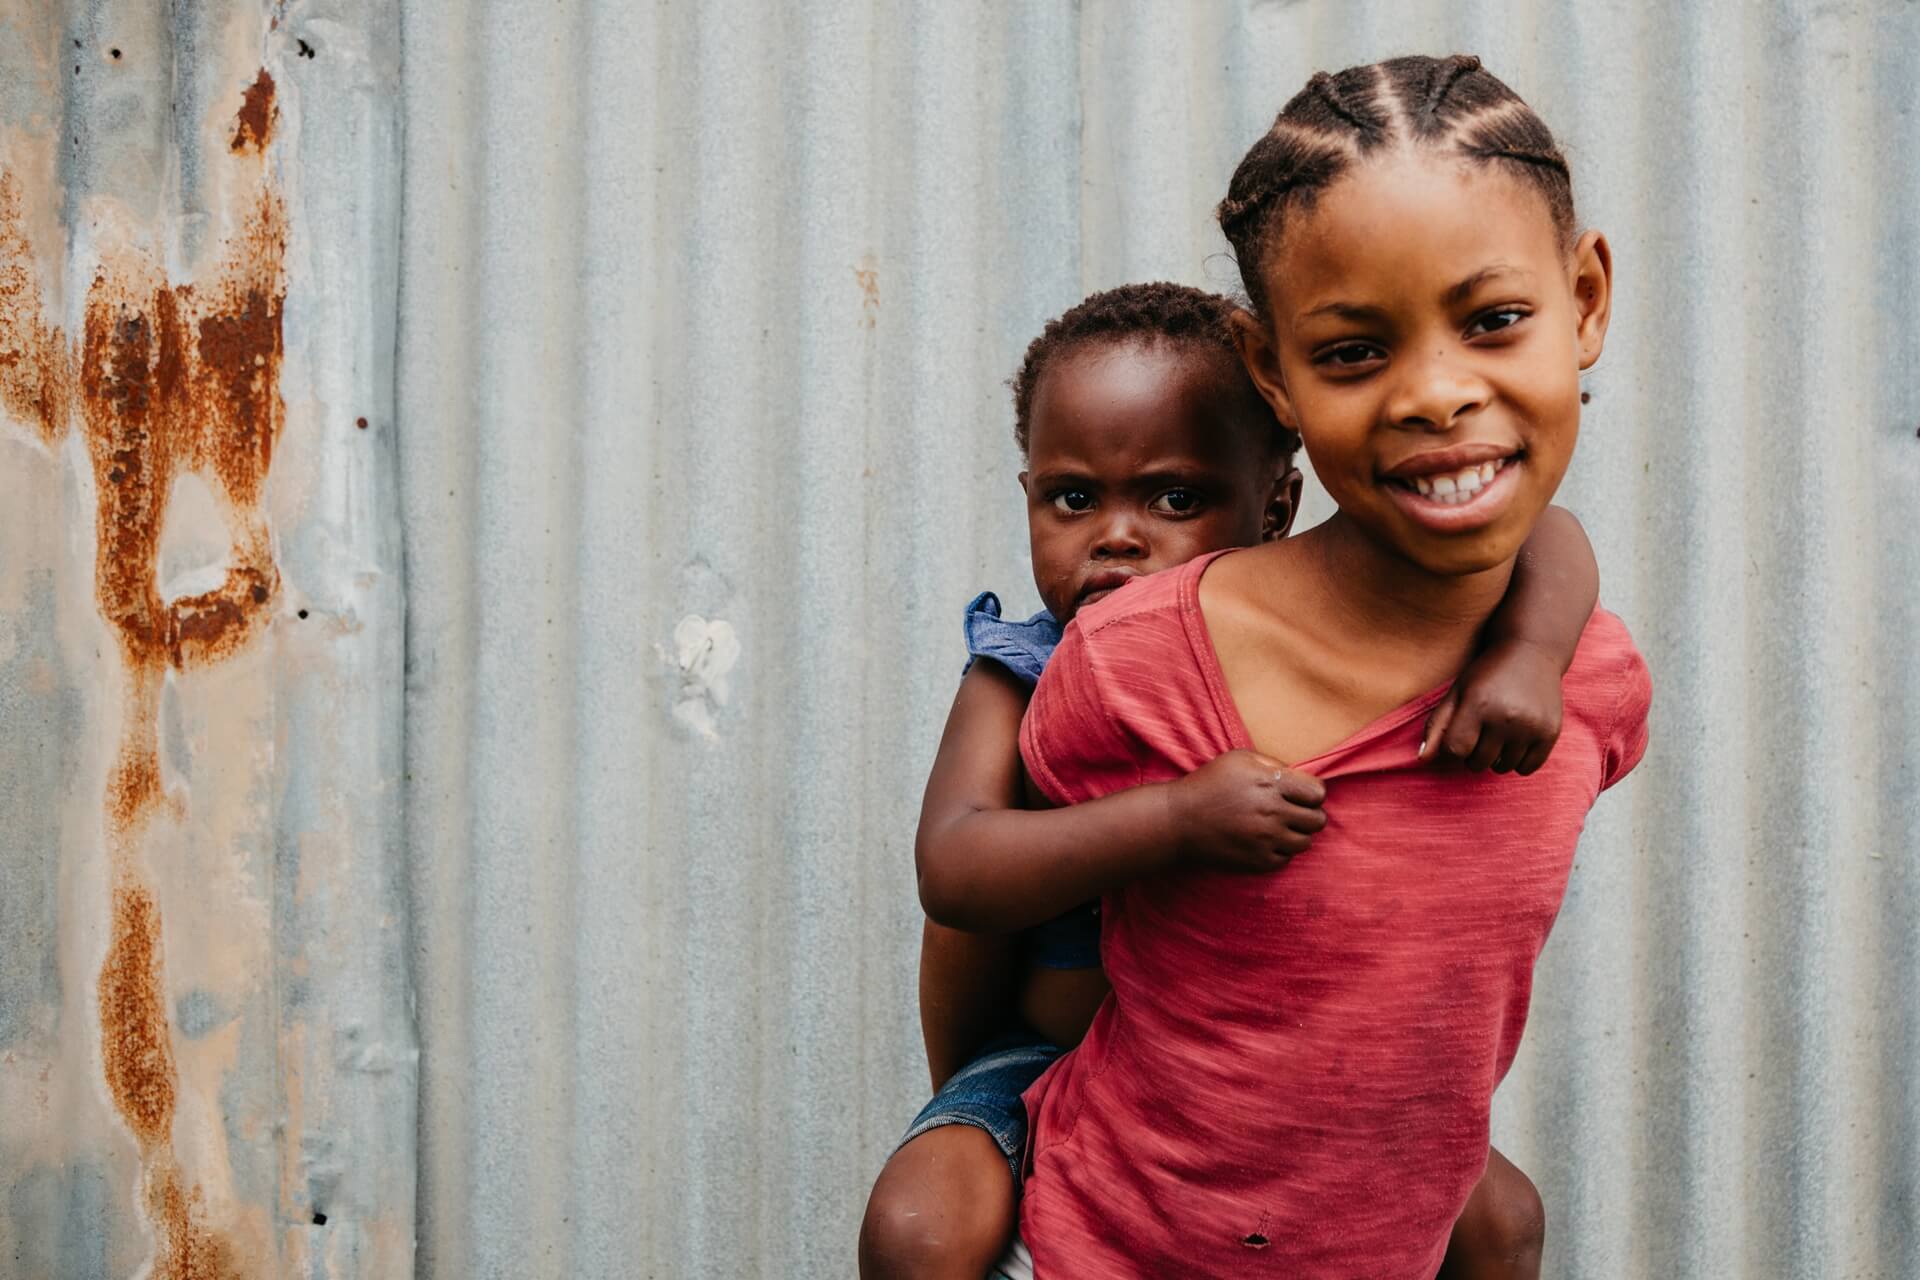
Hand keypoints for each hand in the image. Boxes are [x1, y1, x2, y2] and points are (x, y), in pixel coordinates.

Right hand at [1166, 749, 1326, 872]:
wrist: (1179, 821)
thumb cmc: (1209, 784)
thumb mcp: (1239, 759)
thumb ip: (1273, 764)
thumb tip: (1299, 777)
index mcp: (1270, 784)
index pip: (1318, 793)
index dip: (1312, 792)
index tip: (1299, 793)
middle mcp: (1272, 813)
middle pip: (1317, 820)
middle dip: (1308, 813)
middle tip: (1291, 811)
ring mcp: (1266, 839)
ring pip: (1306, 842)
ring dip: (1296, 833)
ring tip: (1278, 826)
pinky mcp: (1258, 861)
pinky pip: (1287, 858)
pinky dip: (1280, 850)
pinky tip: (1263, 839)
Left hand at [1421, 639, 1562, 774]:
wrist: (1532, 651)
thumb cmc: (1487, 674)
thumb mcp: (1458, 691)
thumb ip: (1437, 725)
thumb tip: (1422, 760)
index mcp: (1478, 704)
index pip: (1455, 749)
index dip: (1453, 746)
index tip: (1459, 734)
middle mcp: (1506, 716)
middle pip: (1478, 762)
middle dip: (1473, 753)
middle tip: (1481, 731)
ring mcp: (1531, 726)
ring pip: (1503, 768)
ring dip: (1496, 758)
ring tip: (1499, 734)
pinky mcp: (1550, 732)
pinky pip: (1527, 769)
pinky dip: (1519, 762)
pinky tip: (1516, 741)